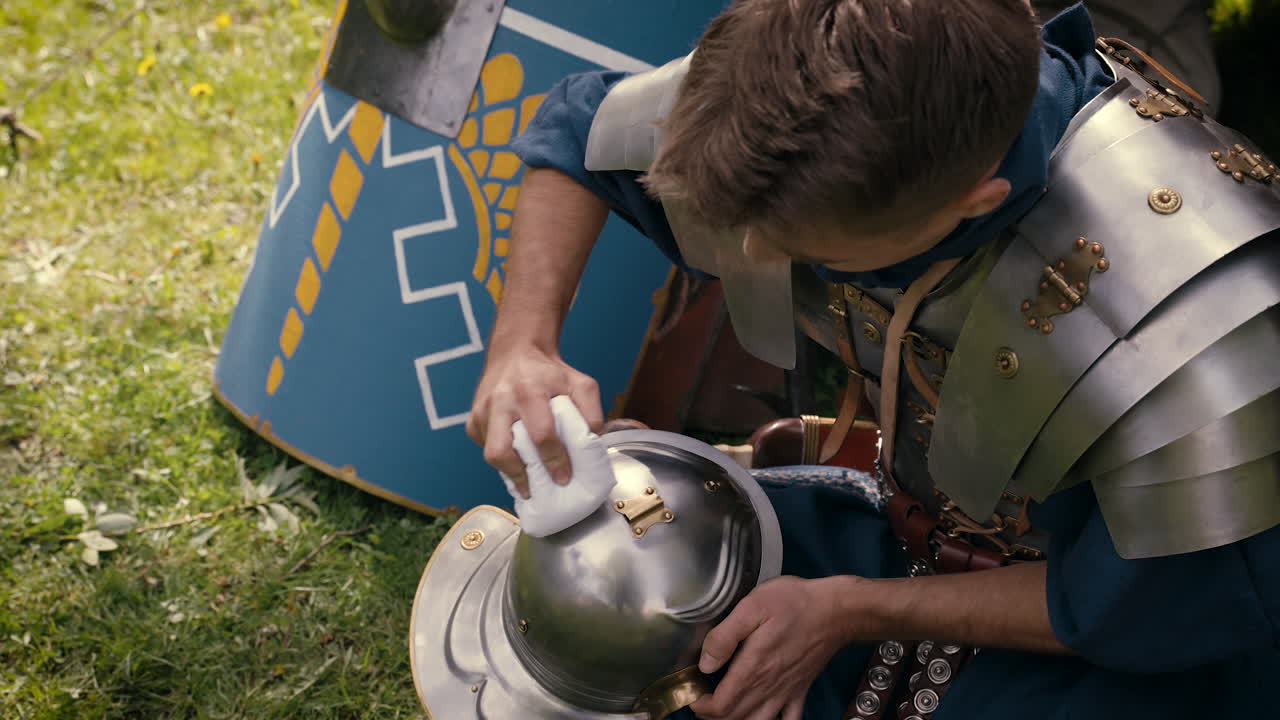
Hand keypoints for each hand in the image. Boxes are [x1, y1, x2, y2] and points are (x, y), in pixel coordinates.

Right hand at [466, 346, 602, 496]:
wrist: (516, 351)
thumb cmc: (550, 372)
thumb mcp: (580, 383)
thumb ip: (591, 411)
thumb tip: (594, 443)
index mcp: (531, 390)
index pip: (541, 434)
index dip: (554, 459)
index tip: (564, 477)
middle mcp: (502, 400)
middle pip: (502, 450)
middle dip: (523, 474)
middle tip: (540, 487)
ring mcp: (483, 411)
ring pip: (490, 455)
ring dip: (510, 472)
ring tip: (528, 483)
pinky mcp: (474, 419)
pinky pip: (486, 448)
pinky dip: (502, 458)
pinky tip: (517, 458)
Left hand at [691, 576, 854, 719]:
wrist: (835, 610)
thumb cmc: (795, 603)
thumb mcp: (752, 607)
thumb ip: (725, 636)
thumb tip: (706, 663)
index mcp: (753, 668)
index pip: (721, 706)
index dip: (702, 706)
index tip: (693, 695)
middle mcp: (769, 686)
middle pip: (735, 718)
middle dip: (714, 715)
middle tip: (703, 701)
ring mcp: (786, 690)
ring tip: (726, 710)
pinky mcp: (801, 688)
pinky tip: (767, 716)